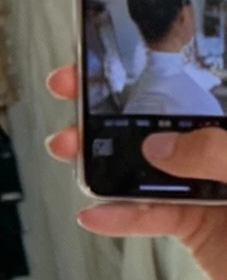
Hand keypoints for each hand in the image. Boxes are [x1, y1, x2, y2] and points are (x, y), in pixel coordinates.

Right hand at [46, 64, 226, 279]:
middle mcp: (226, 150)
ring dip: (105, 159)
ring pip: (149, 165)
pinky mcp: (198, 224)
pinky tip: (94, 213)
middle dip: (114, 105)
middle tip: (72, 92)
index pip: (204, 78)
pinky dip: (121, 217)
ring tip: (69, 151)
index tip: (115, 55)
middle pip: (165, 115)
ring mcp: (212, 185)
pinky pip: (153, 215)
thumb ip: (216, 152)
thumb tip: (161, 145)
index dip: (161, 62)